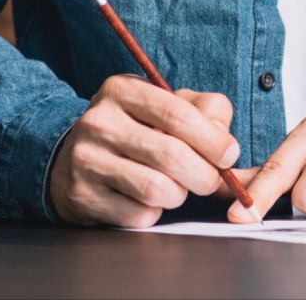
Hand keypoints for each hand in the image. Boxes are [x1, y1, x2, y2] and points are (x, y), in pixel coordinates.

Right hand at [47, 75, 240, 227]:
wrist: (76, 159)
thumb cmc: (137, 129)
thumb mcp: (168, 106)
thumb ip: (206, 112)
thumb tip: (228, 147)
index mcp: (122, 90)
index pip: (178, 115)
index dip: (213, 140)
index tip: (229, 155)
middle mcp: (99, 122)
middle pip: (171, 155)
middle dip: (204, 174)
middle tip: (211, 180)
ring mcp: (86, 160)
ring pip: (156, 189)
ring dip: (179, 195)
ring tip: (176, 188)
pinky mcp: (83, 196)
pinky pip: (138, 214)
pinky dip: (155, 212)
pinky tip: (148, 200)